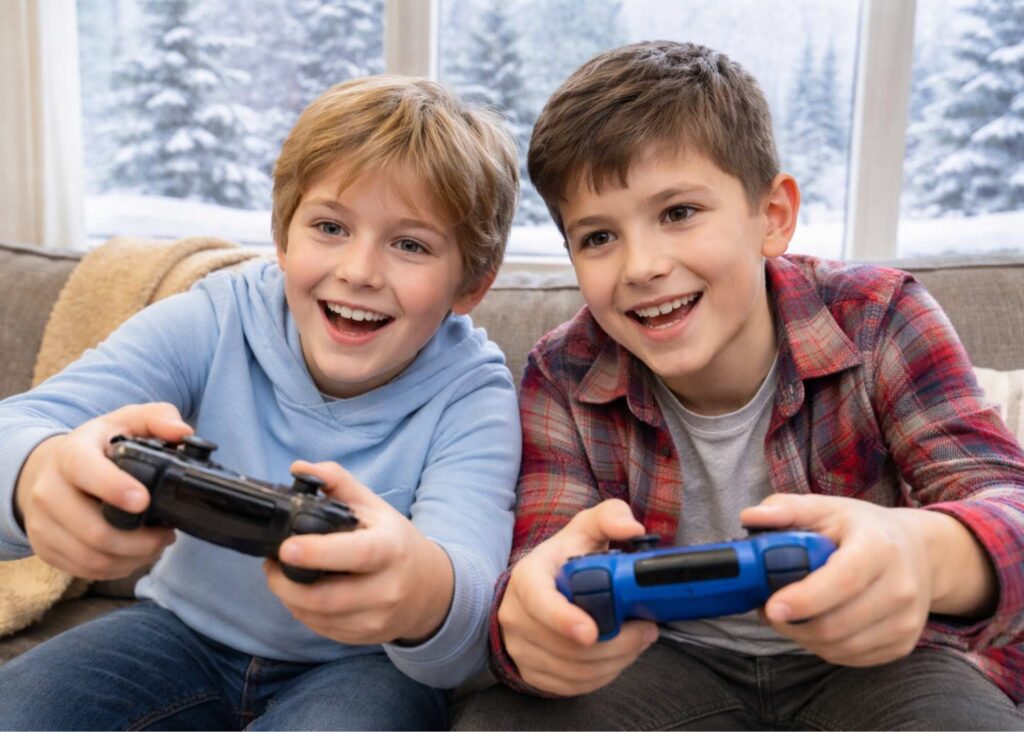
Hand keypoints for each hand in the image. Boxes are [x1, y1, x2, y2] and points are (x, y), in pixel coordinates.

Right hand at [14, 402, 188, 578]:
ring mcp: (42, 523)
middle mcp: (48, 490)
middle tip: (166, 534)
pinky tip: (134, 555)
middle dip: (140, 540)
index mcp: (70, 454)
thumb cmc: (97, 446)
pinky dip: (116, 568)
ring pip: (92, 557)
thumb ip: (158, 418)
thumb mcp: (125, 421)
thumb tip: (184, 433)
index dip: (115, 489)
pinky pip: (84, 569)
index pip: (85, 471)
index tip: (145, 501)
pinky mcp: (45, 548)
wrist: (47, 469)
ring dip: (133, 558)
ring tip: (155, 545)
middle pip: (94, 530)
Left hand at [264, 460, 453, 645]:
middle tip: (270, 564)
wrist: (429, 588)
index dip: (316, 554)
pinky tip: (301, 594)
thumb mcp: (375, 507)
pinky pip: (322, 629)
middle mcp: (387, 588)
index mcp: (391, 549)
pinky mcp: (364, 637)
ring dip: (289, 598)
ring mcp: (376, 618)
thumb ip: (338, 482)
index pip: (355, 554)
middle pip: (327, 597)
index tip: (284, 548)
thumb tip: (299, 467)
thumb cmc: (395, 542)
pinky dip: (303, 612)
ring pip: (318, 617)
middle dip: (286, 584)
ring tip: (281, 576)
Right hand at [498, 499, 659, 696]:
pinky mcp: (531, 673)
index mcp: (527, 578)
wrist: (532, 591)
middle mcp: (515, 616)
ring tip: (637, 640)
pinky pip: (571, 686)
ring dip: (616, 661)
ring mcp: (520, 648)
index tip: (592, 632)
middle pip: (566, 646)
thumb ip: (609, 517)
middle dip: (616, 643)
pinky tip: (617, 657)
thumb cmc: (563, 560)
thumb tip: (632, 527)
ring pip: (574, 670)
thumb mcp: (584, 531)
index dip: (564, 619)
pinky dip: (602, 676)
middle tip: (645, 630)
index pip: (539, 602)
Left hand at [741, 493, 995, 666]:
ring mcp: (905, 622)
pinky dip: (822, 646)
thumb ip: (787, 510)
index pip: (843, 581)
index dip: (805, 599)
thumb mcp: (828, 509)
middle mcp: (900, 588)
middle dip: (792, 623)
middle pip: (836, 623)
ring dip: (802, 636)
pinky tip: (812, 624)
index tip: (771, 605)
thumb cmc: (865, 529)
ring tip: (787, 615)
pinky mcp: (902, 645)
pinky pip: (850, 658)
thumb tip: (750, 518)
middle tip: (767, 608)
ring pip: (839, 646)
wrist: (921, 554)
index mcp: (880, 548)